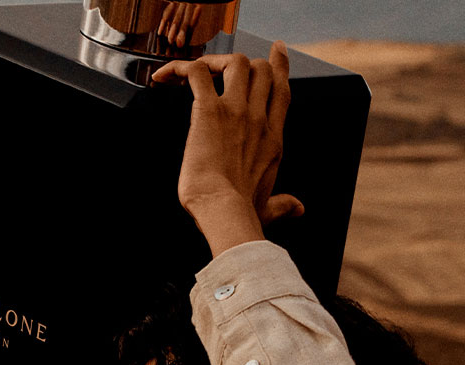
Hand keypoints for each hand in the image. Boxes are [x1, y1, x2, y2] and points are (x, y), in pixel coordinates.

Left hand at [153, 41, 302, 232]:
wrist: (224, 211)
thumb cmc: (240, 213)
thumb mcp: (268, 207)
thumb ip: (282, 205)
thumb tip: (297, 209)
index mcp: (273, 139)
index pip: (282, 90)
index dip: (279, 66)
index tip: (276, 50)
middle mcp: (259, 119)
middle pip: (262, 69)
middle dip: (245, 61)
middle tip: (223, 65)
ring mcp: (236, 111)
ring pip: (236, 62)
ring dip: (216, 61)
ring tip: (197, 72)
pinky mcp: (209, 111)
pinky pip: (196, 72)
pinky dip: (180, 68)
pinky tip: (166, 76)